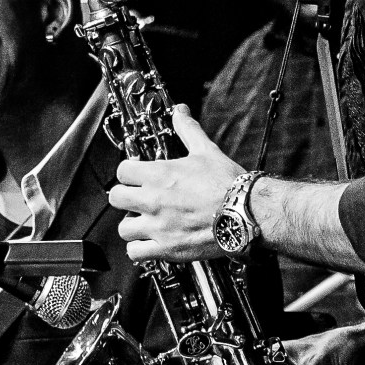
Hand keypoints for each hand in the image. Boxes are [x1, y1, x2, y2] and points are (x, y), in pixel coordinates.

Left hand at [107, 105, 242, 260]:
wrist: (248, 213)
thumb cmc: (229, 184)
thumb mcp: (206, 151)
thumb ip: (187, 130)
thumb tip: (180, 111)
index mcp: (159, 175)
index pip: (122, 171)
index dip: (128, 173)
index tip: (136, 176)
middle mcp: (154, 201)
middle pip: (116, 198)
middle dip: (125, 197)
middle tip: (137, 199)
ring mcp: (159, 226)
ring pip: (124, 228)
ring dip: (132, 225)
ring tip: (144, 223)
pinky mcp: (167, 248)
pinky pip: (136, 253)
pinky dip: (140, 250)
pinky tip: (149, 244)